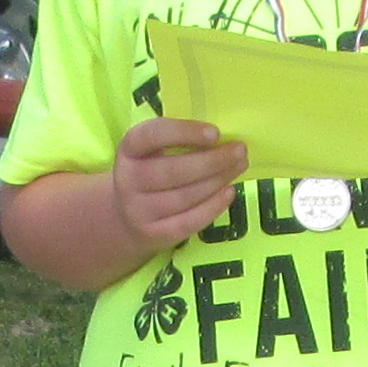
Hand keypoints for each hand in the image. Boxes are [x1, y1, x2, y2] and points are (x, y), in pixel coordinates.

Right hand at [108, 114, 246, 251]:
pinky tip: (228, 193)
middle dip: (212, 161)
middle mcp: (128, 180)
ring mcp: (138, 210)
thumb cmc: (151, 171)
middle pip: (173, 171)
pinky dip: (212, 207)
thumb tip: (223, 138)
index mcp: (129, 150)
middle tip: (240, 151)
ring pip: (185, 196)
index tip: (215, 133)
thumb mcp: (153, 151)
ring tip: (239, 167)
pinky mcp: (153, 234)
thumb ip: (179, 141)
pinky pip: (188, 222)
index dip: (184, 132)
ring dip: (217, 181)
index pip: (152, 136)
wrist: (127, 216)